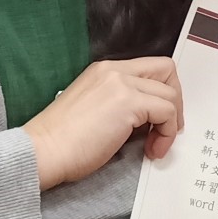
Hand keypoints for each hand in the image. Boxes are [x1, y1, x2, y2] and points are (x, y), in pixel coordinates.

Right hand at [24, 58, 184, 190]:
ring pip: (170, 94)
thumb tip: (149, 119)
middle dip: (175, 99)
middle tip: (168, 127)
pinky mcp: (128, 103)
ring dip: (170, 123)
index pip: (149, 67)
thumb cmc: (62, 142)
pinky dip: (167, 134)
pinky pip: (167, 112)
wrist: (41, 151)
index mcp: (104, 71)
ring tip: (155, 146)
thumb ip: (122, 104)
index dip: (162, 91)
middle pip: (166, 70)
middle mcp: (114, 71)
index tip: (159, 118)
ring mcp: (122, 84)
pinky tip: (152, 151)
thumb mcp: (96, 110)